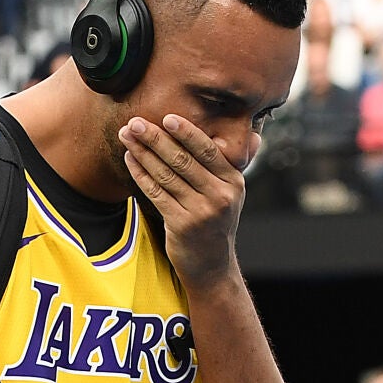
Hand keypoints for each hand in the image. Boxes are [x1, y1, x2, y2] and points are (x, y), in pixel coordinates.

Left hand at [117, 114, 246, 286]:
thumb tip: (256, 136)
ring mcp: (201, 212)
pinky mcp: (182, 225)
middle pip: (183, 159)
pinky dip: (141, 174)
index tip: (166, 118)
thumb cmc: (217, 222)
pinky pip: (156, 193)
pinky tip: (130, 160)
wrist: (212, 265)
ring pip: (166, 175)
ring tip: (126, 136)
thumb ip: (232, 166)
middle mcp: (220, 196)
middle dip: (156, 138)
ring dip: (143, 152)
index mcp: (234, 181)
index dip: (186, 132)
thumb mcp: (232, 195)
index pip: (208, 150)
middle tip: (135, 122)